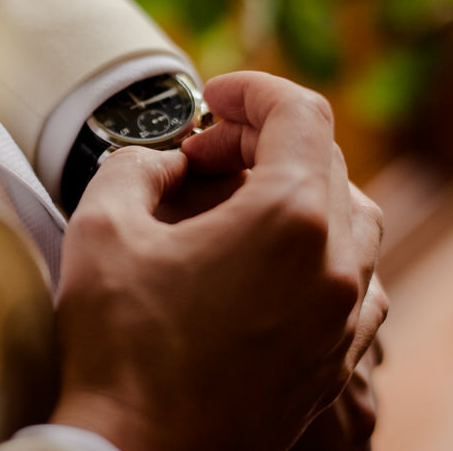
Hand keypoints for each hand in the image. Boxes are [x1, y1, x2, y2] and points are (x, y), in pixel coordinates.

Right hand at [50, 72, 387, 450]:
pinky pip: (351, 281)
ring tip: (236, 203)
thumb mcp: (101, 228)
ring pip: (351, 222)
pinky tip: (263, 264)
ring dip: (297, 192)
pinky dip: (315, 250)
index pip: (299, 114)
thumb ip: (135, 166)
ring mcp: (341, 320)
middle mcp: (333, 267)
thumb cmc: (119, 349)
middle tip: (202, 157)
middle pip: (326, 162)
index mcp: (287, 221)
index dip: (252, 90)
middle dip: (262, 141)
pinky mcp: (332, 361)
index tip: (212, 98)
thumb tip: (163, 163)